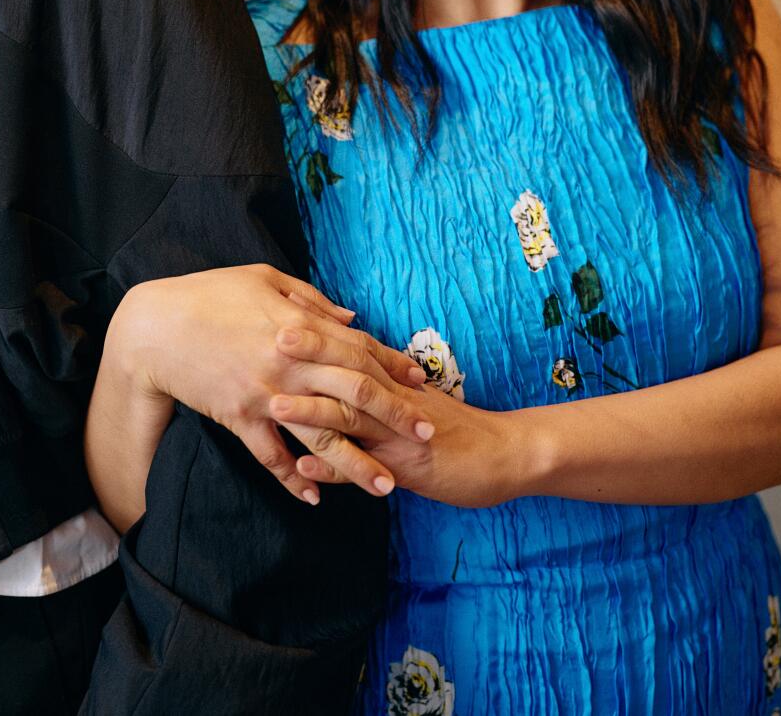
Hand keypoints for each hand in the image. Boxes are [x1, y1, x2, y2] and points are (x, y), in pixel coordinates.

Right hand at [113, 265, 431, 504]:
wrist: (155, 327)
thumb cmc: (209, 294)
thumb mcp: (263, 280)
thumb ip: (311, 300)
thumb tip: (352, 318)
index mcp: (298, 325)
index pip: (359, 348)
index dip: (394, 367)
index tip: (423, 385)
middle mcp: (289, 362)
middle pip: (355, 393)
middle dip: (395, 416)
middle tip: (429, 436)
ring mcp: (265, 394)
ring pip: (321, 433)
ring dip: (356, 463)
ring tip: (386, 487)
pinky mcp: (239, 417)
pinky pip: (271, 455)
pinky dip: (293, 476)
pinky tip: (314, 496)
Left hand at [273, 328, 521, 509]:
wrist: (507, 454)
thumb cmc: (459, 428)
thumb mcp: (418, 400)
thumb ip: (386, 384)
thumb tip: (351, 367)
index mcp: (395, 381)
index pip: (352, 348)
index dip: (321, 330)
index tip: (286, 309)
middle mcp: (394, 400)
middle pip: (347, 371)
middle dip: (310, 356)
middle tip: (273, 336)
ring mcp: (399, 433)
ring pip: (352, 418)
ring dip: (312, 412)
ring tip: (274, 405)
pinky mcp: (407, 468)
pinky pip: (365, 469)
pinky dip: (334, 471)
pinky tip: (303, 470)